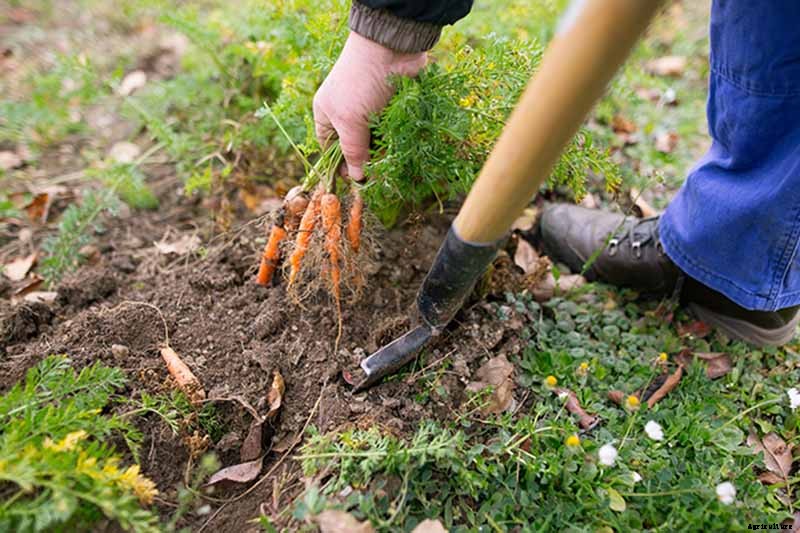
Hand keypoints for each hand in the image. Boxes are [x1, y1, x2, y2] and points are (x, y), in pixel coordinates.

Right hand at [313, 31, 425, 180]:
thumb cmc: (360, 84)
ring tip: (390, 165)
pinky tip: (400, 150)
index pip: (329, 148)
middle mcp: (346, 112)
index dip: (340, 165)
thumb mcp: (350, 122)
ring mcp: (369, 109)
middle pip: (354, 146)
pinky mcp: (389, 106)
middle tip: (377, 176)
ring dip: (382, 152)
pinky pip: (390, 130)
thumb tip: (356, 178)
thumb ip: (353, 152)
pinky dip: (394, 140)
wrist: (390, 50)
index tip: (356, 181)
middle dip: (364, 160)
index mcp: (327, 114)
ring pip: (374, 140)